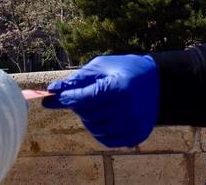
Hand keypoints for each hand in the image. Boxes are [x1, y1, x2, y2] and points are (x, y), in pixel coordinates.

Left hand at [41, 54, 158, 147]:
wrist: (157, 82)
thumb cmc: (124, 70)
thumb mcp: (100, 67)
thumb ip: (76, 80)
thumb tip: (51, 90)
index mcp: (117, 89)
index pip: (81, 99)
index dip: (63, 99)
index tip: (48, 98)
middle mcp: (126, 110)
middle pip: (85, 113)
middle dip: (80, 103)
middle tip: (88, 93)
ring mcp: (131, 126)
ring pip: (92, 127)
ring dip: (89, 116)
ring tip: (100, 103)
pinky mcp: (133, 137)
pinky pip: (104, 138)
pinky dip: (100, 128)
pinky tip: (107, 115)